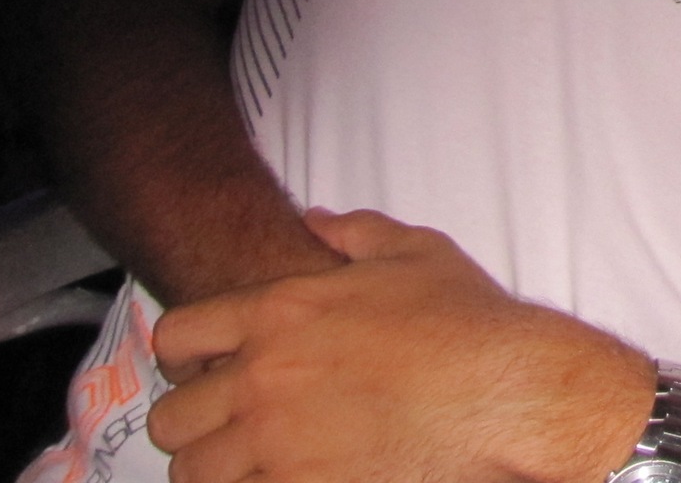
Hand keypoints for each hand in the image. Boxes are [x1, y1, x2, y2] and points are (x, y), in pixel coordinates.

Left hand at [146, 208, 653, 482]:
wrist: (508, 393)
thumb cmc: (469, 324)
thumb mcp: (415, 252)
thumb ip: (354, 231)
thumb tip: (318, 222)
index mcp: (280, 313)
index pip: (176, 336)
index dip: (184, 356)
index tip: (204, 371)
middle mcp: (264, 379)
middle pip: (172, 418)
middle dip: (196, 423)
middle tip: (229, 428)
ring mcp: (277, 443)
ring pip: (195, 473)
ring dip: (218, 468)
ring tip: (252, 465)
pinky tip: (284, 476)